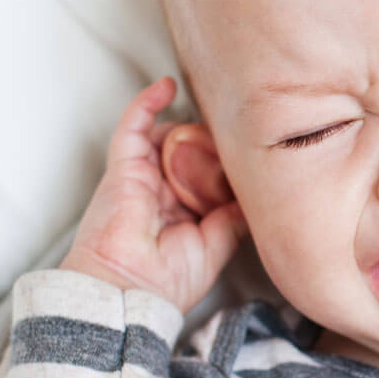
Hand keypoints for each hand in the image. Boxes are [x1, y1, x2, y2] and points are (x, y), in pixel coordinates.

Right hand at [60, 77, 244, 312]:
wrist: (129, 292)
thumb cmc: (165, 281)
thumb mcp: (215, 246)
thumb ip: (233, 218)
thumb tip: (255, 196)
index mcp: (180, 211)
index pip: (203, 173)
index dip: (223, 160)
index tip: (249, 151)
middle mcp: (160, 191)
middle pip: (188, 150)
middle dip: (211, 140)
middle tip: (239, 131)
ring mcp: (141, 177)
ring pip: (167, 136)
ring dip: (191, 125)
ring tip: (218, 115)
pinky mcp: (123, 167)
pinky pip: (133, 126)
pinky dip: (147, 102)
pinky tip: (167, 85)